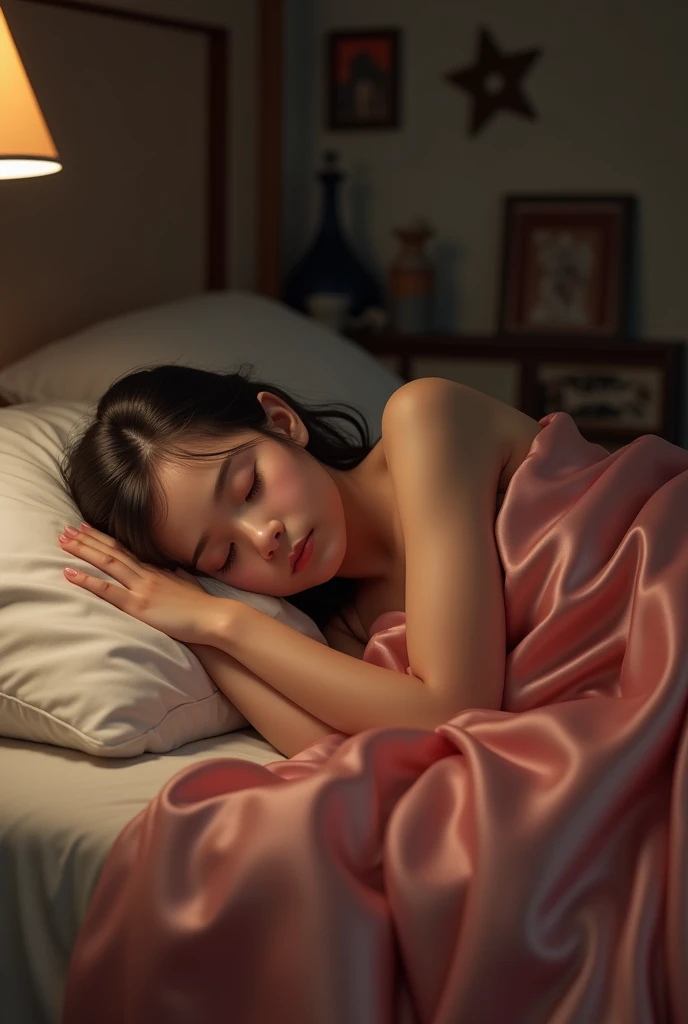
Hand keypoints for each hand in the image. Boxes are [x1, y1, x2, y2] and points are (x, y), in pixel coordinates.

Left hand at [57, 523, 223, 644]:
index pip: (125, 549)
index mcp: (157, 570)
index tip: (87, 527)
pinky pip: (107, 590)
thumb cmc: (204, 606)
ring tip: (63, 541)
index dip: (104, 538)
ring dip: (83, 550)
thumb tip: (175, 568)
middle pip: (111, 551)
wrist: (215, 617)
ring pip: (106, 563)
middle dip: (87, 539)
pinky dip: (86, 580)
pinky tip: (68, 573)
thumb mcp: (190, 584)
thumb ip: (179, 575)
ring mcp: (141, 587)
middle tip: (66, 529)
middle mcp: (146, 574)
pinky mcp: (139, 605)